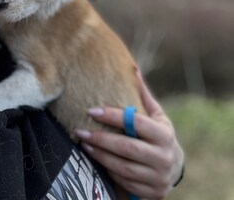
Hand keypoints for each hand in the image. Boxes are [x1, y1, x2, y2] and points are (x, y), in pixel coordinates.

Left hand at [74, 71, 183, 199]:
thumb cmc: (159, 134)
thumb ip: (143, 95)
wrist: (174, 168)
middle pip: (127, 147)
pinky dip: (108, 171)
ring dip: (100, 155)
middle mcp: (164, 156)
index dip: (113, 116)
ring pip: (123, 167)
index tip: (92, 110)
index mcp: (165, 134)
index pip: (136, 123)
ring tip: (84, 143)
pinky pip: (124, 181)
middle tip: (81, 130)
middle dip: (101, 139)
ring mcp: (158, 177)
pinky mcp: (151, 192)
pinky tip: (96, 159)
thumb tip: (133, 68)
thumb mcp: (156, 115)